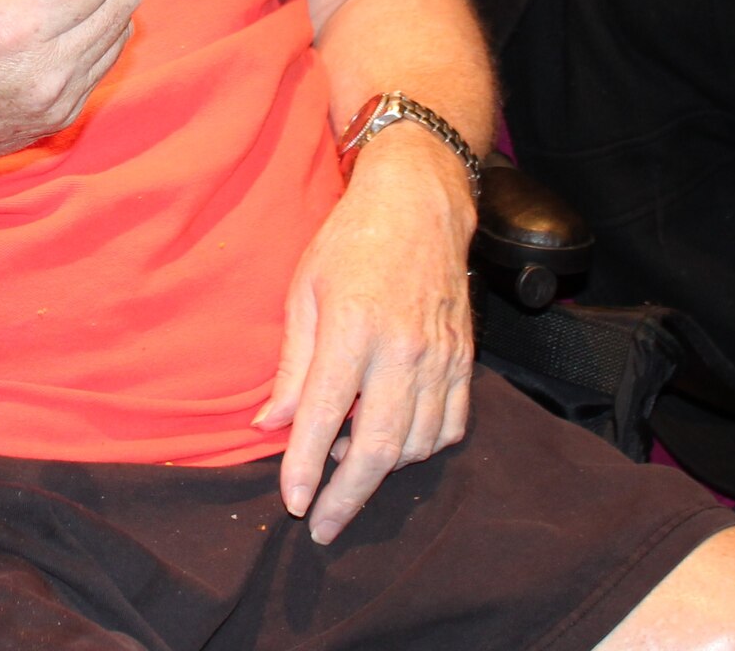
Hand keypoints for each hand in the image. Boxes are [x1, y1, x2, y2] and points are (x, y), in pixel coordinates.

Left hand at [253, 125, 475, 542]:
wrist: (418, 207)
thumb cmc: (349, 243)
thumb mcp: (302, 292)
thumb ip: (291, 366)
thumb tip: (270, 425)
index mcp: (351, 329)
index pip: (323, 418)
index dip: (305, 469)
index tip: (293, 505)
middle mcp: (401, 350)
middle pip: (378, 449)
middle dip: (348, 498)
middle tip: (323, 527)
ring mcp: (440, 359)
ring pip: (416, 446)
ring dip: (381, 471)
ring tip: (348, 463)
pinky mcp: (464, 362)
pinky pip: (449, 428)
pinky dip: (420, 448)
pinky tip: (393, 440)